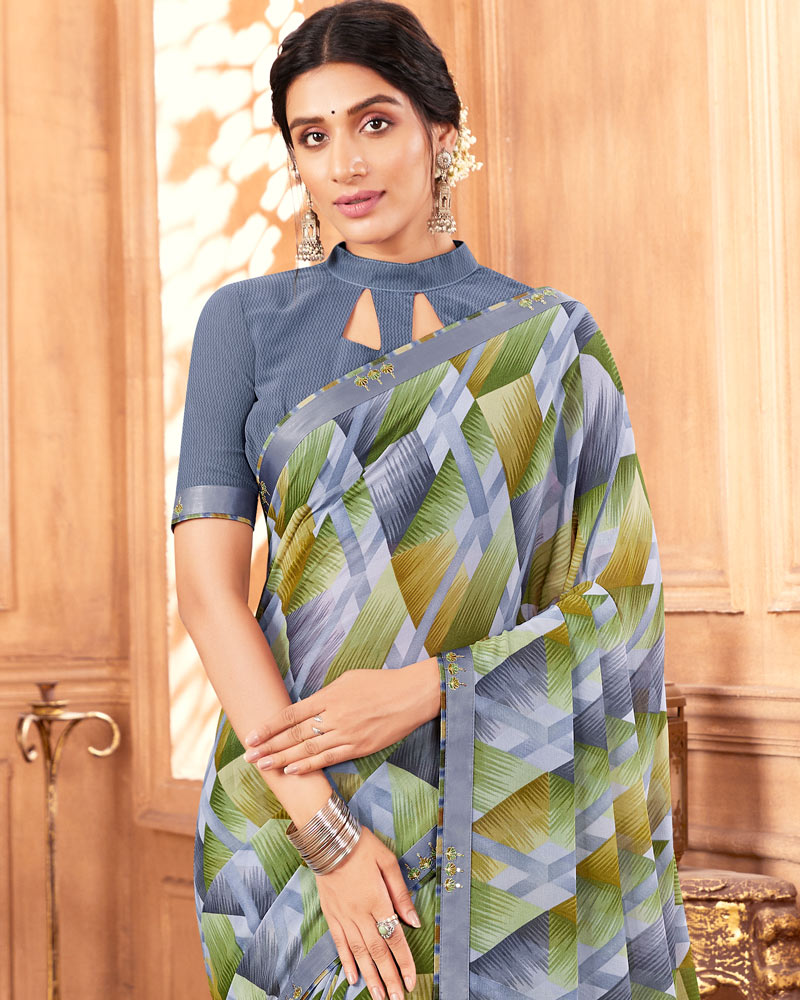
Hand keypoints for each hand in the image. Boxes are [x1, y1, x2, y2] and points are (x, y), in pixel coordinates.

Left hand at [243, 659, 439, 775]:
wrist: (411, 695)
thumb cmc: (379, 682)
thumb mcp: (347, 679)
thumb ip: (325, 695)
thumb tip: (306, 708)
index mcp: (328, 696)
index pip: (291, 714)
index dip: (269, 727)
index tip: (252, 735)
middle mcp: (334, 716)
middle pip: (294, 735)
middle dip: (268, 746)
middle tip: (248, 756)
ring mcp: (346, 734)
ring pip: (307, 750)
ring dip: (282, 759)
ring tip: (262, 766)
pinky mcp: (359, 747)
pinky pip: (328, 759)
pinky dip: (308, 766)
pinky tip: (291, 771)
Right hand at [316, 825, 418, 999]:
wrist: (329, 839)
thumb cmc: (362, 846)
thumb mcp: (388, 861)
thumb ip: (401, 893)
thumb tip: (414, 921)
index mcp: (377, 900)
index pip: (394, 938)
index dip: (404, 962)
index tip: (411, 980)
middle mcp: (360, 914)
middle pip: (378, 952)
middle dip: (389, 978)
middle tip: (397, 999)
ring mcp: (344, 916)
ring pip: (359, 953)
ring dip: (370, 977)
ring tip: (379, 997)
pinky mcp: (331, 915)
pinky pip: (339, 943)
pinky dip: (346, 961)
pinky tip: (352, 977)